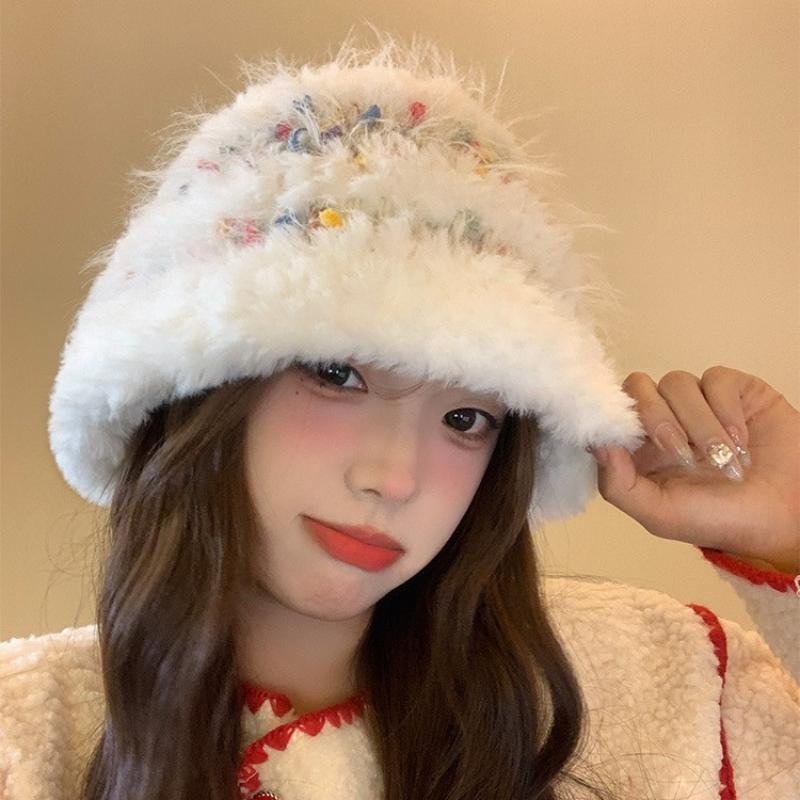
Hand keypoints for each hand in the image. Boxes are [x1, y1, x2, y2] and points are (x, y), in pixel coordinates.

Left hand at [589, 366, 799, 574]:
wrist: (785, 516)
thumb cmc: (718, 518)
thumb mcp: (659, 514)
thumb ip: (618, 485)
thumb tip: (597, 445)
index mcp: (638, 446)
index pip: (611, 410)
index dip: (617, 418)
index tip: (635, 440)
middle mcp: (662, 418)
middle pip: (638, 387)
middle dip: (660, 421)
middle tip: (685, 455)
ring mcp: (696, 401)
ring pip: (677, 383)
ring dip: (700, 423)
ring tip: (724, 458)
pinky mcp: (733, 389)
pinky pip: (716, 378)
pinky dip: (726, 409)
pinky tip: (742, 439)